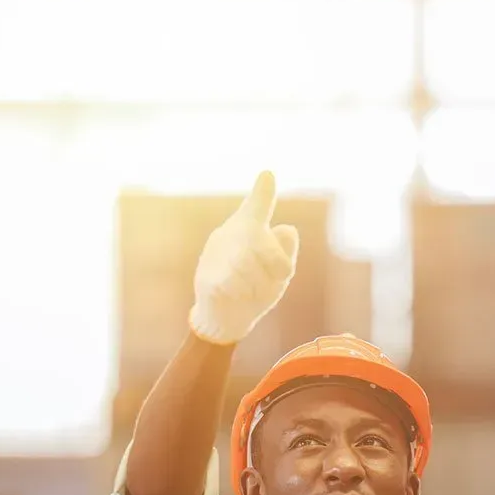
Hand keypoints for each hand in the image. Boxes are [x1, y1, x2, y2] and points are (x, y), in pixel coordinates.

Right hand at [188, 170, 300, 344]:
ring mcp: (216, 257)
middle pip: (261, 241)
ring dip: (259, 283)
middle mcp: (229, 235)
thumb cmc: (256, 289)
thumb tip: (287, 229)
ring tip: (252, 291)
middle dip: (275, 263)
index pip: (258, 208)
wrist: (225, 319)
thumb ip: (284, 250)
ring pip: (247, 263)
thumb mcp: (278, 272)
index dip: (262, 193)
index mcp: (249, 230)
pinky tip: (238, 296)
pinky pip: (232, 283)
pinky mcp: (208, 280)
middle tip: (275, 278)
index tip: (267, 175)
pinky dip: (243, 293)